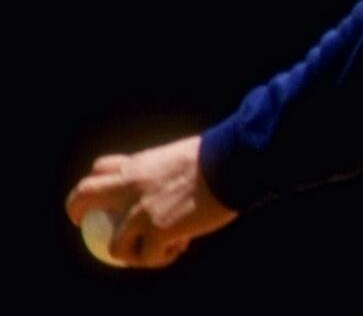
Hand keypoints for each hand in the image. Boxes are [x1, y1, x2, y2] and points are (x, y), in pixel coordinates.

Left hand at [65, 135, 238, 267]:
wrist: (233, 163)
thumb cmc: (218, 158)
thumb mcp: (180, 159)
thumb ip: (163, 174)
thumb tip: (169, 186)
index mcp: (138, 166)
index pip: (100, 169)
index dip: (94, 185)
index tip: (97, 198)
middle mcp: (130, 187)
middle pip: (83, 197)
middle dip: (77, 212)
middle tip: (91, 229)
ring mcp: (140, 213)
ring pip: (116, 247)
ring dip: (133, 254)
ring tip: (157, 250)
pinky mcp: (157, 233)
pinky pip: (149, 257)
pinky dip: (162, 257)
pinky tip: (179, 248)